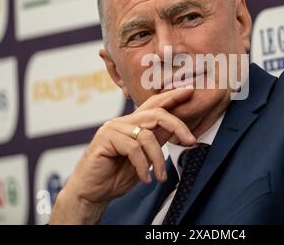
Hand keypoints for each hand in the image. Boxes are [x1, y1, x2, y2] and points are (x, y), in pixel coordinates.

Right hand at [50, 87, 195, 223]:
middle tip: (191, 141)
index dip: (172, 97)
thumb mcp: (145, 158)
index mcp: (133, 124)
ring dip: (158, 159)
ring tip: (160, 176)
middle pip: (156, 114)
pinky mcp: (105, 138)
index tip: (190, 90)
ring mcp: (113, 128)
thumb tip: (177, 129)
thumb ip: (156, 141)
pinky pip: (133, 148)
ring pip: (147, 135)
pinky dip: (142, 165)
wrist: (92, 193)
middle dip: (177, 125)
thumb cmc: (116, 176)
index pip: (154, 105)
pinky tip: (144, 178)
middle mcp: (123, 122)